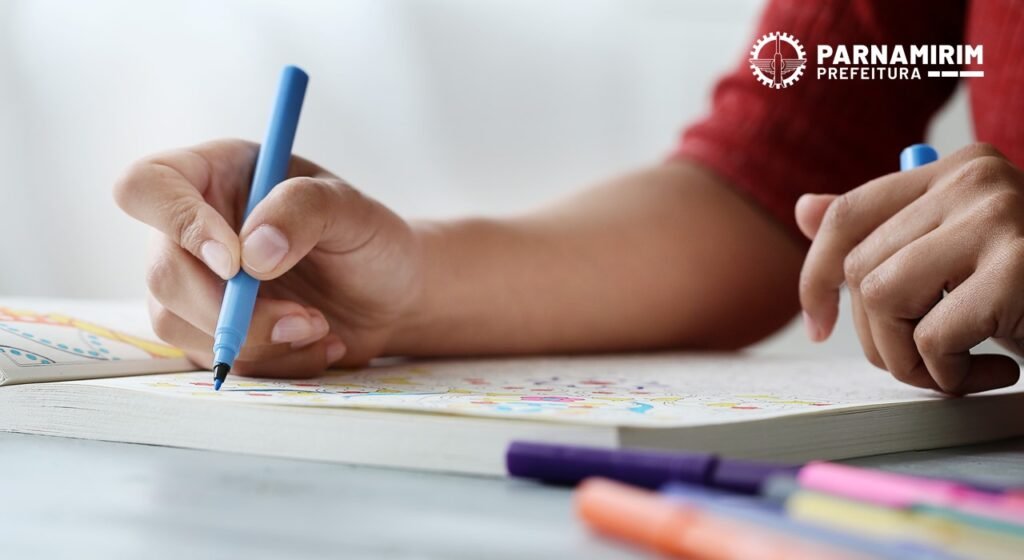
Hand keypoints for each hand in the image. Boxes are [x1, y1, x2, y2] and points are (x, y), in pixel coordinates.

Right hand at [114, 140, 421, 375]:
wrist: (391, 296)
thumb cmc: (369, 239)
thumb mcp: (350, 210)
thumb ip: (303, 211)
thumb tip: (253, 252)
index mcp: (216, 175)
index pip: (148, 186)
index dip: (178, 224)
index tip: (236, 263)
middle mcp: (193, 228)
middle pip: (162, 272)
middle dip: (230, 309)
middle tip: (305, 319)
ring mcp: (196, 283)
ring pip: (177, 324)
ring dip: (255, 341)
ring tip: (319, 327)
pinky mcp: (210, 331)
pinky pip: (215, 358)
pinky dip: (272, 363)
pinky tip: (318, 344)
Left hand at [796, 143, 1023, 393]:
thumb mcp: (956, 258)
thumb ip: (887, 232)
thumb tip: (805, 210)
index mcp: (953, 173)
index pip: (847, 215)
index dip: (816, 275)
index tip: (818, 325)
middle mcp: (974, 181)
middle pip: (861, 269)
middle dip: (878, 336)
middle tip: (924, 363)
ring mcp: (1000, 218)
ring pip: (883, 298)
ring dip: (908, 359)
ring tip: (956, 369)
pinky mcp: (1022, 267)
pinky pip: (931, 336)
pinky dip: (950, 375)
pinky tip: (995, 372)